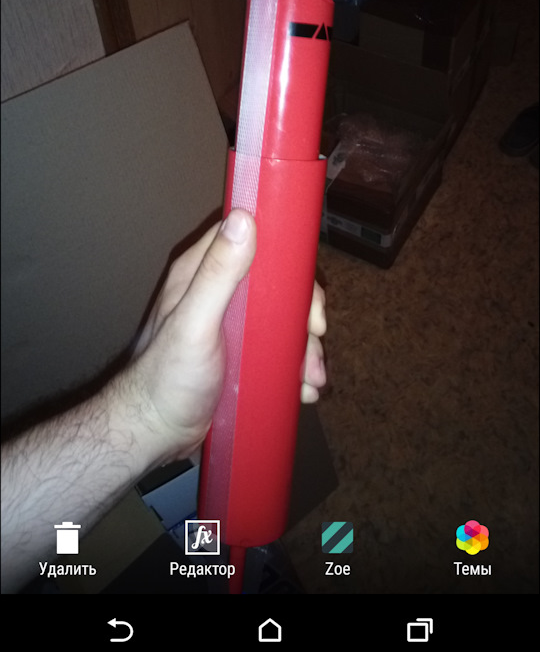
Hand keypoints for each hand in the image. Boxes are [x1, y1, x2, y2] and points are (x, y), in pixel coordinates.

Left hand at [128, 209, 325, 462]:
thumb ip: (218, 274)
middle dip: (302, 313)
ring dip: (304, 346)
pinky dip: (295, 365)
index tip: (305, 292)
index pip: (251, 241)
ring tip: (312, 379)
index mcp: (200, 273)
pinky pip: (276, 347)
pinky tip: (303, 388)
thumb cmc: (167, 379)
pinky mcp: (239, 354)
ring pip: (281, 318)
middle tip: (315, 340)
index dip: (285, 259)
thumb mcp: (195, 324)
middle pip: (276, 283)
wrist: (153, 434)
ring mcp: (229, 325)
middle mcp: (217, 293)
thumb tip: (244, 217)